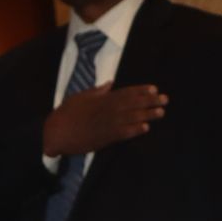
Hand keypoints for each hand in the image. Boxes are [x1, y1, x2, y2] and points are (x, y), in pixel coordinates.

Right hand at [42, 82, 165, 157]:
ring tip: (161, 112)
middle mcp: (106, 109)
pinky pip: (123, 133)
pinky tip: (145, 128)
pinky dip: (134, 130)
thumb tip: (110, 83)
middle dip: (149, 101)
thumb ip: (97, 91)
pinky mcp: (105, 138)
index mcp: (101, 99)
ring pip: (130, 117)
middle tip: (165, 99)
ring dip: (147, 115)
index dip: (141, 90)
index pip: (125, 92)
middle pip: (132, 104)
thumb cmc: (66, 114)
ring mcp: (106, 124)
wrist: (56, 132)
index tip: (154, 88)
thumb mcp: (79, 97)